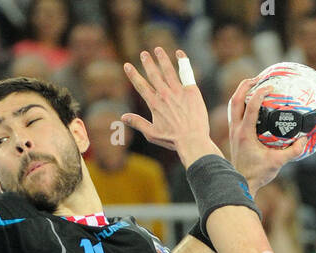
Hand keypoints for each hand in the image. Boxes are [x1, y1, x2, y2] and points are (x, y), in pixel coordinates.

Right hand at [121, 47, 213, 162]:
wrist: (192, 140)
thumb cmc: (172, 140)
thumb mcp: (152, 134)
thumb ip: (138, 123)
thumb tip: (122, 117)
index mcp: (154, 104)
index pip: (141, 86)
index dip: (133, 75)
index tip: (127, 65)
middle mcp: (164, 95)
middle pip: (154, 74)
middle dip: (147, 63)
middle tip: (144, 53)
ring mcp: (178, 91)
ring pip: (168, 70)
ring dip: (162, 58)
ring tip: (158, 49)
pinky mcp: (191, 91)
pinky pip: (185, 72)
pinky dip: (182, 61)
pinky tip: (179, 53)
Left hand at [227, 77, 307, 192]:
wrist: (241, 183)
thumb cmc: (258, 174)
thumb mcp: (277, 162)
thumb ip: (292, 152)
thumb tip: (304, 140)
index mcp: (246, 133)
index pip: (251, 106)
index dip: (260, 92)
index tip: (270, 86)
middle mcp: (237, 129)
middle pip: (235, 100)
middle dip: (245, 85)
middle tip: (257, 77)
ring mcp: (233, 132)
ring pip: (232, 105)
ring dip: (241, 93)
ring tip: (252, 85)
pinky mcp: (234, 135)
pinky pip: (235, 113)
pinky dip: (241, 104)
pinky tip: (251, 104)